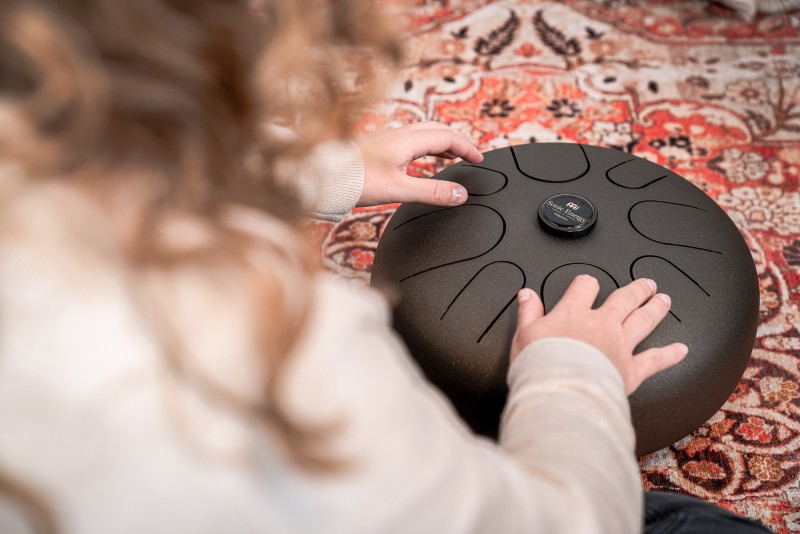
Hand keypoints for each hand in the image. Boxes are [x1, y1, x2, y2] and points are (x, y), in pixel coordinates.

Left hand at [355, 121, 483, 206]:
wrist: (323, 177)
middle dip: (459, 141)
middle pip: (438, 130)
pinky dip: (427, 147)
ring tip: (454, 156)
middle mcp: (399, 136)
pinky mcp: (380, 148)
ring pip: (424, 133)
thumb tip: (459, 194)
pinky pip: (412, 141)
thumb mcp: (399, 190)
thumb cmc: (356, 181)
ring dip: (443, 142)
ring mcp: (389, 140)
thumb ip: (431, 191)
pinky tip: (425, 161)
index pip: (447, 137)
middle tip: (472, 155)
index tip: (480, 159)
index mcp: (407, 140)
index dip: (467, 147)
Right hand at [510, 275, 687, 394]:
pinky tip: (681, 349)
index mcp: (574, 313)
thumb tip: (526, 294)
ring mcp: (620, 345)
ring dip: (656, 308)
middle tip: (646, 284)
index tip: (588, 284)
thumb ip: (528, 312)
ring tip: (663, 300)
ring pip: (644, 320)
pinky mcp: (631, 370)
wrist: (561, 392)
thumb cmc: (540, 366)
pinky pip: (656, 359)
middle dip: (637, 289)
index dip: (587, 283)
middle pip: (624, 298)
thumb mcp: (524, 335)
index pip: (585, 286)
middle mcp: (602, 324)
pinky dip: (670, 354)